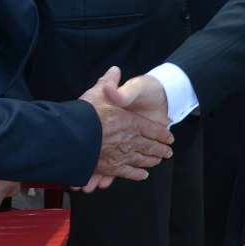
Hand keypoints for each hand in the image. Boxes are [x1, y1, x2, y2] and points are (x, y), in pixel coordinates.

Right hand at [79, 67, 172, 187]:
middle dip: (160, 150)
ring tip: (156, 162)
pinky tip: (142, 175)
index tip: (170, 138)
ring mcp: (123, 155)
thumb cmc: (88, 110)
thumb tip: (115, 70)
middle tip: (168, 153)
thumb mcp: (101, 92)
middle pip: (150, 147)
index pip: (153, 129)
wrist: (74, 134)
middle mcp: (130, 140)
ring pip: (142, 160)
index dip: (162, 134)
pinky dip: (137, 174)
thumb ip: (110, 83)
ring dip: (151, 161)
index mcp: (131, 122)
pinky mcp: (112, 167)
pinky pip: (128, 172)